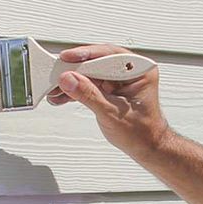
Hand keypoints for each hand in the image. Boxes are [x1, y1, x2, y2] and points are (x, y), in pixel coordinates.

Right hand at [48, 43, 169, 156]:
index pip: (108, 55)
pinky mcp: (110, 88)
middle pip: (96, 62)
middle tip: (56, 74)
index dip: (85, 56)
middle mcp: (130, 70)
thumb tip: (69, 79)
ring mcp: (119, 79)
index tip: (67, 59)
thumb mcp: (112, 113)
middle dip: (74, 70)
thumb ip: (89, 95)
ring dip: (72, 81)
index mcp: (139, 70)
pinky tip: (63, 95)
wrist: (146, 148)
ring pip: (90, 73)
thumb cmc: (142, 132)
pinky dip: (76, 89)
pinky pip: (90, 83)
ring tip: (56, 89)